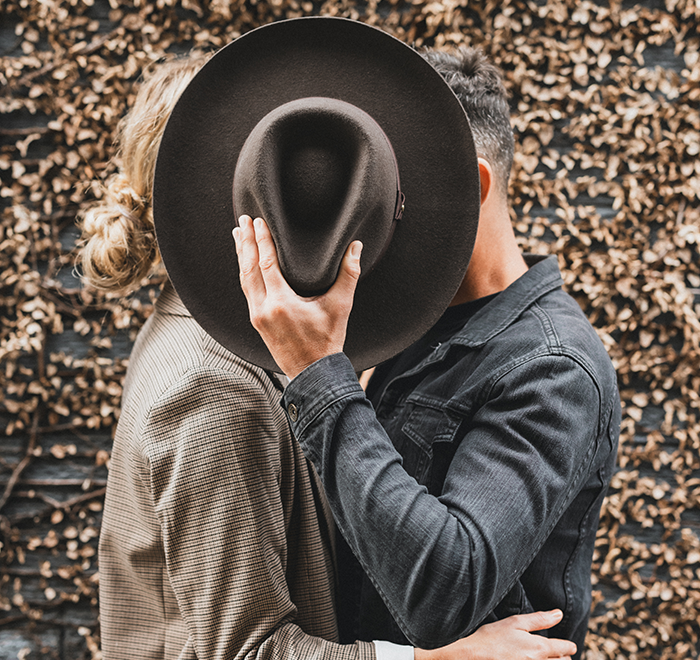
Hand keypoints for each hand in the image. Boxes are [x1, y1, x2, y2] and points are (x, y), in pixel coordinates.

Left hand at [233, 215, 362, 378]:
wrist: (313, 372)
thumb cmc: (327, 340)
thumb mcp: (340, 306)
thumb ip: (348, 275)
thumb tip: (356, 247)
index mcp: (281, 303)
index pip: (266, 264)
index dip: (262, 240)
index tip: (259, 222)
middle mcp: (263, 309)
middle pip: (249, 267)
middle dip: (245, 242)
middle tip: (243, 219)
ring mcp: (257, 316)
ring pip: (244, 279)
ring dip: (241, 255)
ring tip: (238, 234)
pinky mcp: (257, 321)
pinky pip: (247, 290)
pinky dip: (245, 272)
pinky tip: (245, 262)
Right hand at [413, 610, 576, 659]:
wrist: (471, 657)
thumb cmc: (491, 638)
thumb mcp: (515, 623)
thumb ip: (539, 619)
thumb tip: (559, 614)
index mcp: (539, 648)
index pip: (564, 649)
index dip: (568, 647)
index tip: (570, 646)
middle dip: (563, 658)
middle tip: (560, 654)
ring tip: (547, 657)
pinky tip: (530, 658)